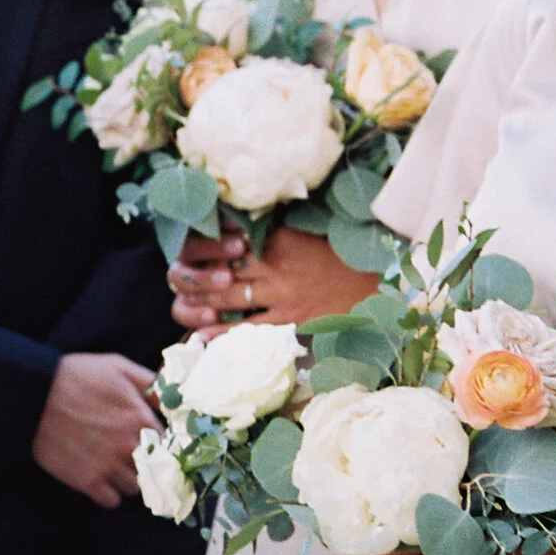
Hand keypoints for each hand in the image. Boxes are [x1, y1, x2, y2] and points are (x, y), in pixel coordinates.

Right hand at [31, 351, 154, 505]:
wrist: (32, 395)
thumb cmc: (75, 376)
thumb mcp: (118, 367)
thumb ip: (150, 384)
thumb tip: (173, 401)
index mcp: (140, 418)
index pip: (169, 444)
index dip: (159, 442)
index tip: (149, 440)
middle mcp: (129, 446)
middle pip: (155, 469)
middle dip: (146, 462)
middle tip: (129, 453)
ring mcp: (108, 466)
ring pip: (136, 488)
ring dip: (128, 479)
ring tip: (114, 466)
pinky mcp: (86, 481)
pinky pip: (111, 501)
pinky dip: (108, 493)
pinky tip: (100, 478)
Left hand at [171, 224, 364, 335]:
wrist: (378, 282)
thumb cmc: (340, 255)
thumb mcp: (306, 231)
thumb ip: (273, 225)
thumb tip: (238, 218)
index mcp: (278, 238)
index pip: (229, 235)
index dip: (202, 241)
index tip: (187, 244)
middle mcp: (275, 265)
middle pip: (220, 268)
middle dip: (193, 274)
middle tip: (177, 277)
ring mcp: (282, 294)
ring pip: (228, 298)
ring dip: (200, 303)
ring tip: (184, 306)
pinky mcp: (290, 319)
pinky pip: (248, 329)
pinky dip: (221, 334)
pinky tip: (201, 336)